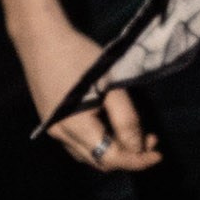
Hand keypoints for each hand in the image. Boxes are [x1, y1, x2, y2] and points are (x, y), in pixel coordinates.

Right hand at [21, 23, 160, 172]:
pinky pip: (79, 144)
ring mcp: (54, 129)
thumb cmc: (78, 56)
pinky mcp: (52, 121)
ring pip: (89, 155)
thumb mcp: (110, 85)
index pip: (111, 158)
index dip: (137, 160)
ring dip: (114, 150)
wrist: (41, 38)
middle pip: (100, 161)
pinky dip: (99, 143)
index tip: (159, 155)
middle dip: (128, 155)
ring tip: (136, 134)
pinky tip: (112, 128)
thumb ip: (126, 119)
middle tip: (151, 139)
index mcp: (75, 128)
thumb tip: (139, 147)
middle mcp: (61, 135)